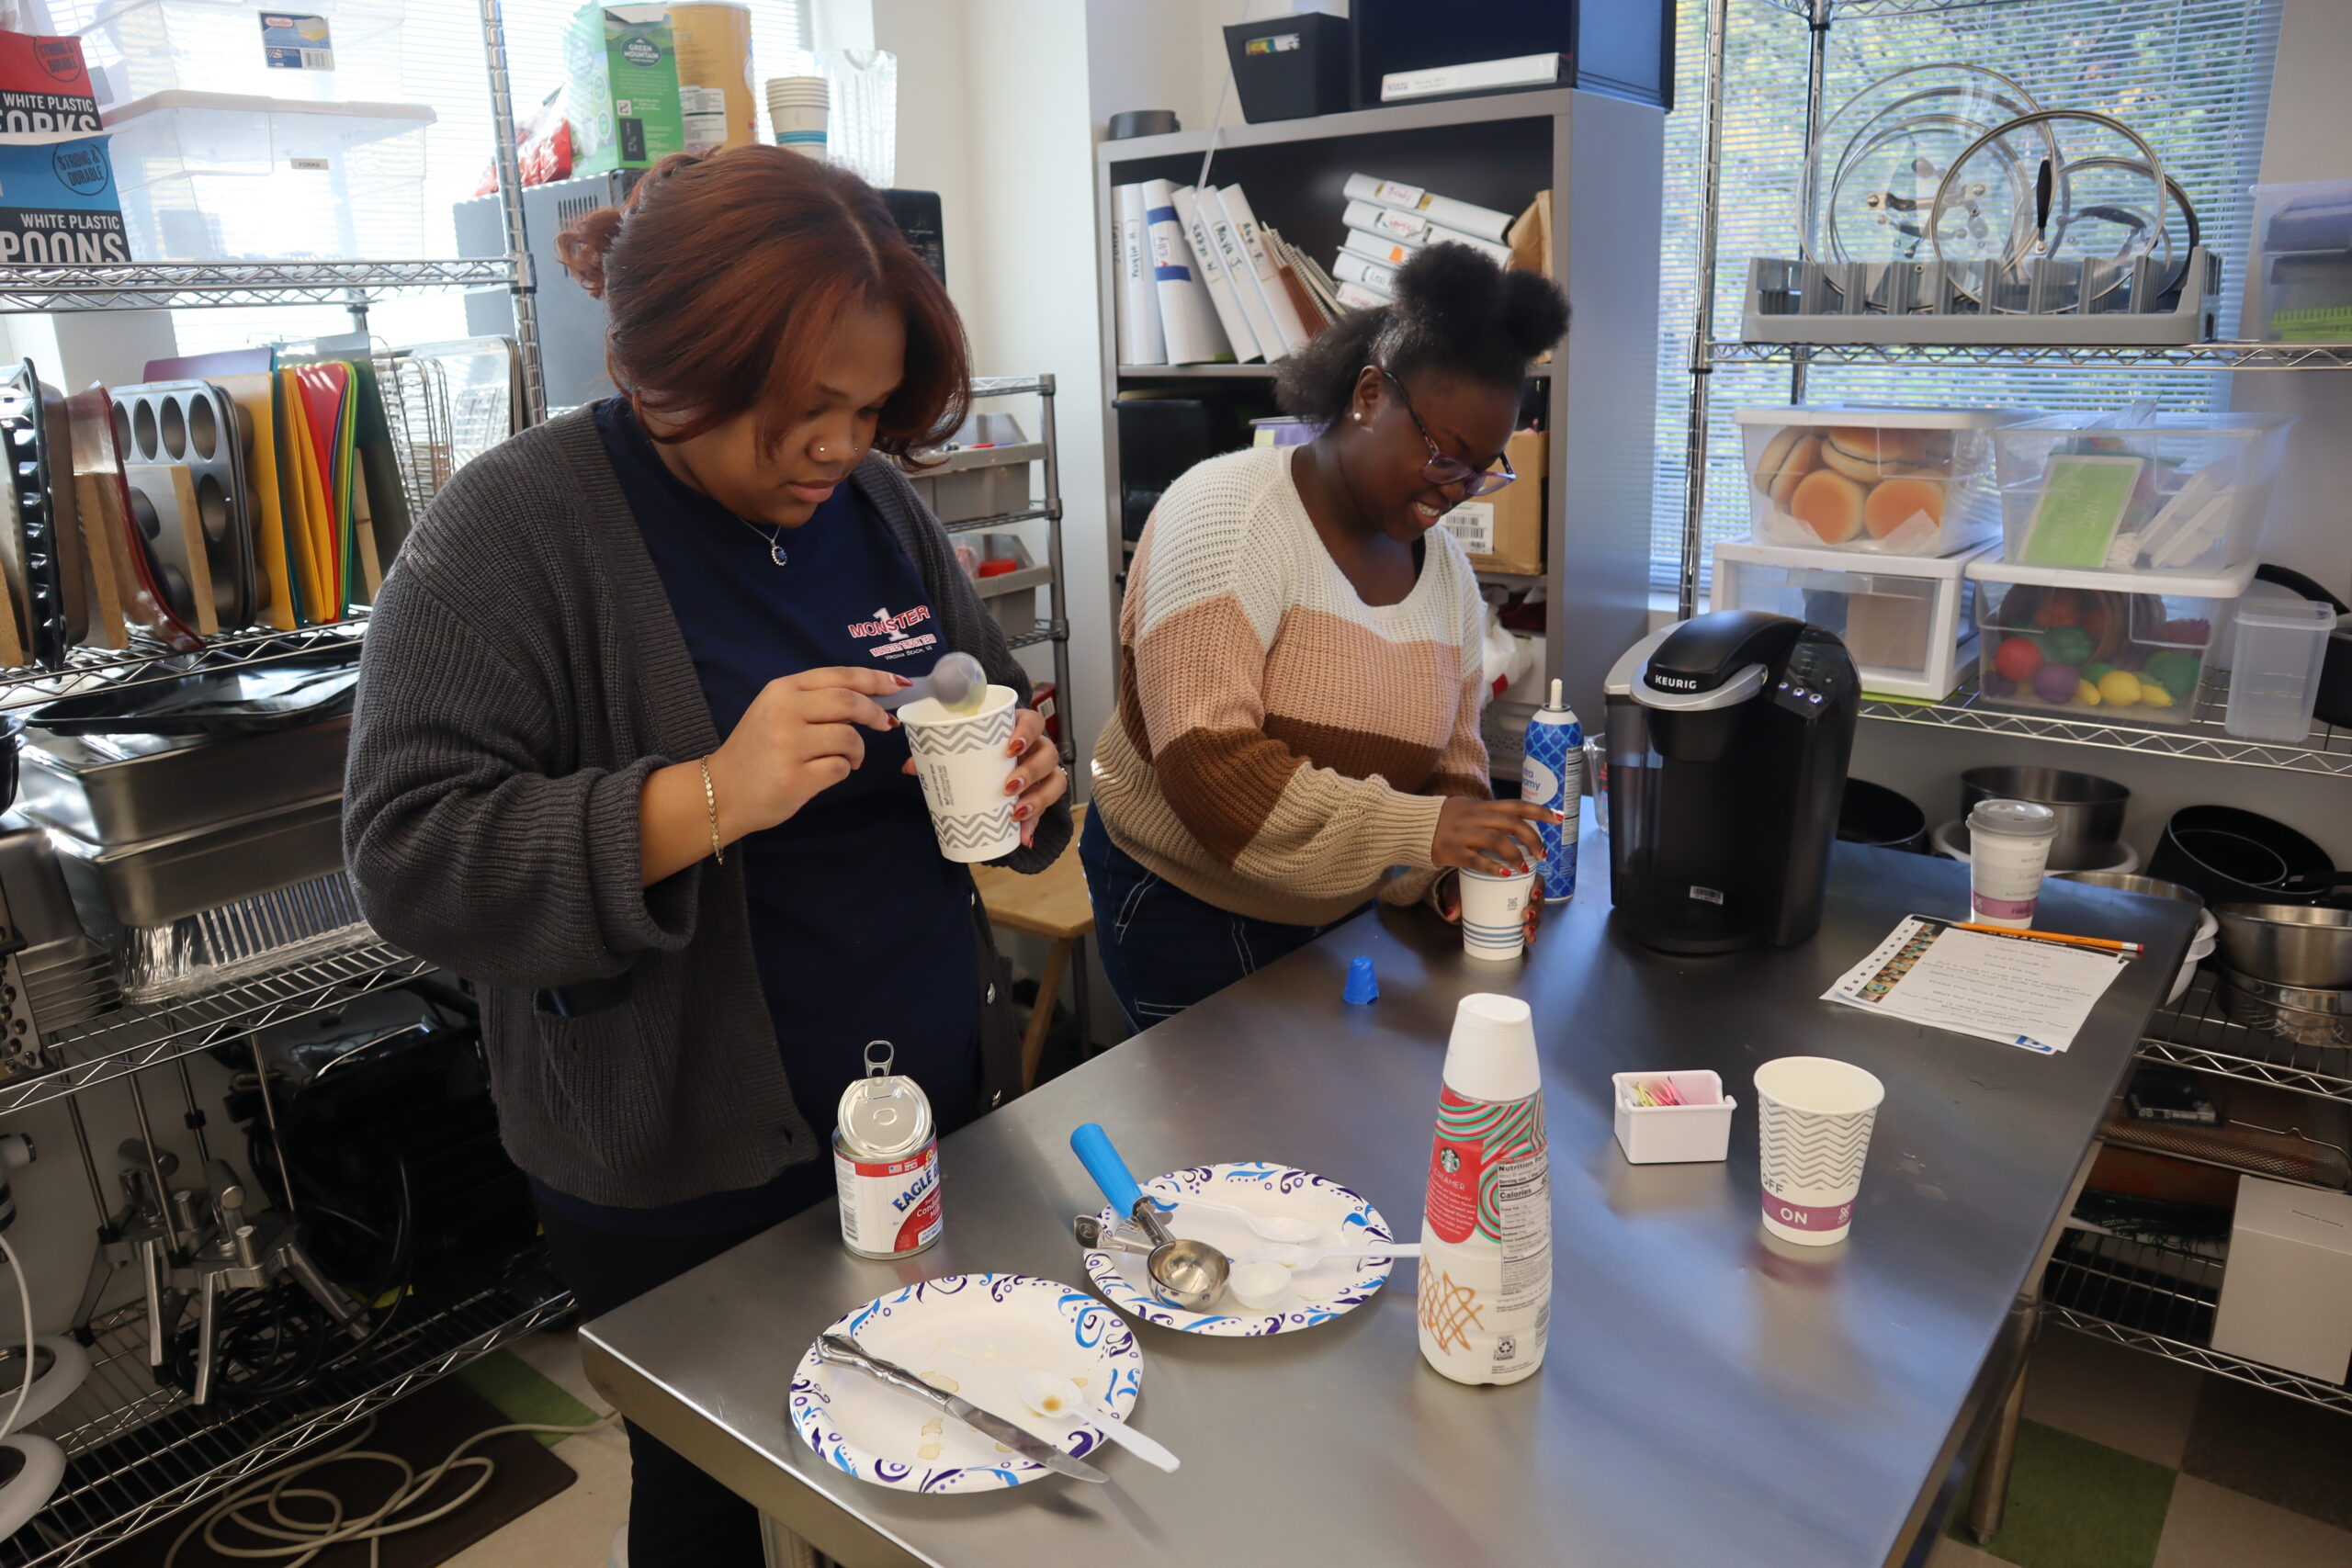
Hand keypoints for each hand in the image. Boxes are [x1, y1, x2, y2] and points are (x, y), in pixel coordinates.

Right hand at [708, 666, 903, 836]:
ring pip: (849, 738)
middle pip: (849, 702)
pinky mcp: (795, 778)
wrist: (722, 791)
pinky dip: (843, 770)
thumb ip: (815, 700)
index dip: (873, 679)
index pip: (839, 676)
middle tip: (884, 724)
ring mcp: (788, 745)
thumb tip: (871, 699)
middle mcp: (784, 712)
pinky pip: (840, 768)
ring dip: (858, 751)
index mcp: (782, 690)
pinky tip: (826, 773)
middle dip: (874, 713)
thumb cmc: (757, 751)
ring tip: (849, 759)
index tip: (897, 684)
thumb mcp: (776, 711)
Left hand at [902, 705, 1067, 847]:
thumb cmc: (980, 750)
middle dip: (1031, 772)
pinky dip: (1034, 824)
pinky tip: (1023, 837)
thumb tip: (909, 767)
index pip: (1033, 721)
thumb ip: (938, 755)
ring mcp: (1044, 771)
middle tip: (1008, 786)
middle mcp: (1037, 747)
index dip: (1027, 732)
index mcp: (1019, 728)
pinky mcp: (1042, 795)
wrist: (992, 765)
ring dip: (1038, 799)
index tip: (1010, 747)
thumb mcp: (964, 749)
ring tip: (1015, 814)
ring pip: (1056, 781)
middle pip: (1049, 754)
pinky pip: (1048, 809)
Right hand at [1432, 797, 1556, 876]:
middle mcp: (1475, 817)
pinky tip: (1505, 875)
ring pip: (1497, 841)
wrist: (1410, 824)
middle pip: (1512, 823)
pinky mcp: (1453, 851)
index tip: (1558, 818)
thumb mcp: (1466, 809)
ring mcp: (1463, 833)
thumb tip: (1512, 824)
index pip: (1517, 805)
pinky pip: (1476, 860)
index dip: (1540, 811)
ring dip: (1515, 855)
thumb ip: (1487, 815)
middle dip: (1532, 839)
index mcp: (1482, 806)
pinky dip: (1493, 868)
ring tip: (1523, 868)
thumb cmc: (1441, 820)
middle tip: (1542, 854)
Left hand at [1434, 871, 1547, 947]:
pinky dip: (1531, 933)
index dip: (1539, 887)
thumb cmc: (1467, 885)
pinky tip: (1530, 939)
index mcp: (1513, 877)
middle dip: (1536, 909)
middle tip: (1526, 915)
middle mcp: (1521, 891)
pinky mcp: (1517, 919)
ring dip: (1535, 922)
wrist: (1463, 894)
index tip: (1533, 894)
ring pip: (1536, 914)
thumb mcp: (1460, 887)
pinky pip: (1529, 926)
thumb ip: (1456, 898)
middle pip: (1538, 899)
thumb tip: (1451, 914)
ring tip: (1526, 931)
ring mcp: (1521, 906)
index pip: (1534, 879)